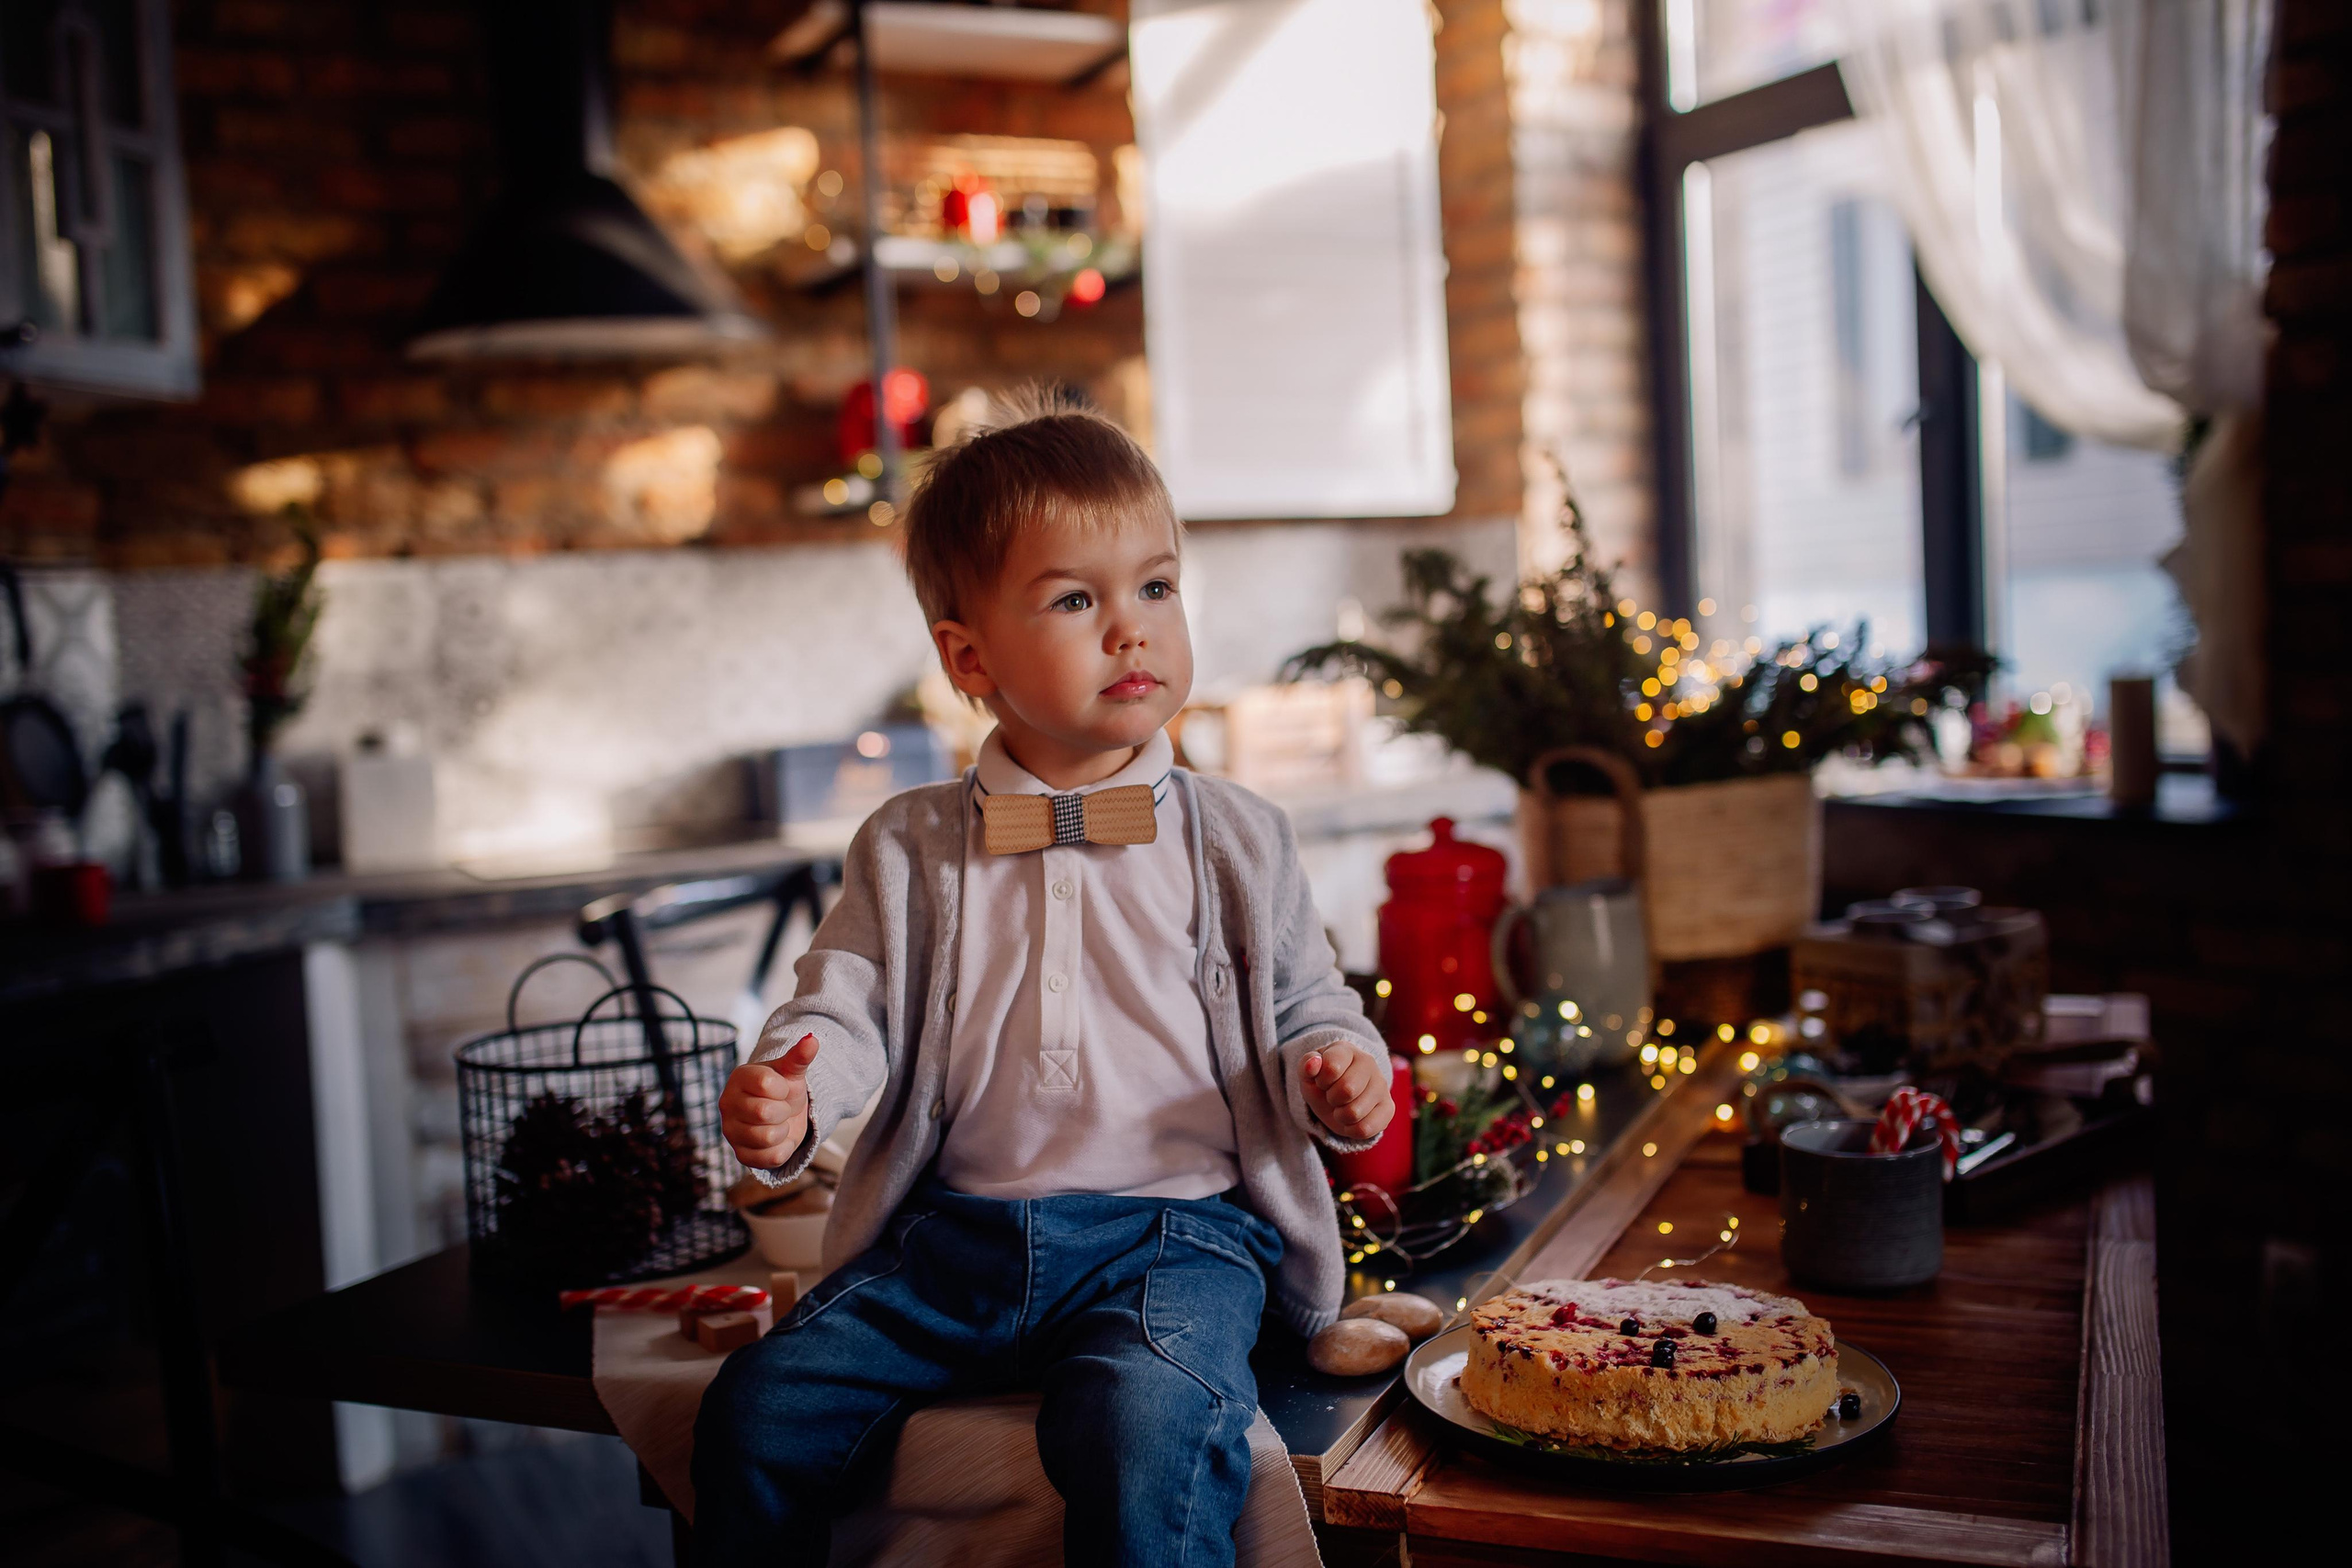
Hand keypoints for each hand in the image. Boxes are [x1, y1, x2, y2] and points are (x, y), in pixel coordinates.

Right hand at [721, 1033, 817, 1169]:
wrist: (783, 1115)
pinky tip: (778, 1139)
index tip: (782, 1089)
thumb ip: (800, 1057)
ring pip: (768, 1137)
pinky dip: (783, 1149)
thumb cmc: (784, 1089)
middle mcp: (727, 1103)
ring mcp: (731, 1131)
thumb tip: (813, 1039)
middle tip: (782, 1107)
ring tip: (778, 1122)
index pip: (766, 1085)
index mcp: (739, 1077)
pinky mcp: (740, 1155)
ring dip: (783, 1131)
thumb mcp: (792, 1072)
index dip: (783, 1089)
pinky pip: (770, 1158)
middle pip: (765, 1112)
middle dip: (784, 1111)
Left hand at [1301, 1042, 1392, 1142]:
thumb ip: (1306, 1065)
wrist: (1339, 1096)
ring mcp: (1382, 1086)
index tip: (1323, 1081)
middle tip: (1332, 1096)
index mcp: (1347, 1050)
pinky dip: (1351, 1129)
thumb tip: (1313, 1063)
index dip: (1321, 1081)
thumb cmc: (1323, 1081)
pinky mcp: (1388, 1109)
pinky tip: (1351, 1119)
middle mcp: (1369, 1064)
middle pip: (1347, 1090)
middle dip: (1332, 1099)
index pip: (1332, 1067)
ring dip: (1340, 1116)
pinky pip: (1365, 1129)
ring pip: (1355, 1113)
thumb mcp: (1308, 1073)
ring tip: (1342, 1107)